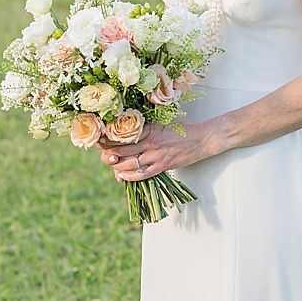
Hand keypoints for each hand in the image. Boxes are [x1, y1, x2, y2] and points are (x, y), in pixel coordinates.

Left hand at [97, 120, 211, 182]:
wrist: (202, 139)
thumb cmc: (181, 131)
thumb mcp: (162, 124)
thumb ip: (145, 129)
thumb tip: (126, 134)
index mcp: (149, 127)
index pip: (123, 134)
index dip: (108, 138)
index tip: (99, 140)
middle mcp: (151, 141)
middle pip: (122, 149)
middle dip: (108, 154)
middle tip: (102, 155)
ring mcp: (157, 155)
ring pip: (129, 163)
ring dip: (117, 166)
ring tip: (113, 165)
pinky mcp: (163, 166)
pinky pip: (142, 174)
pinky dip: (129, 176)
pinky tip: (121, 176)